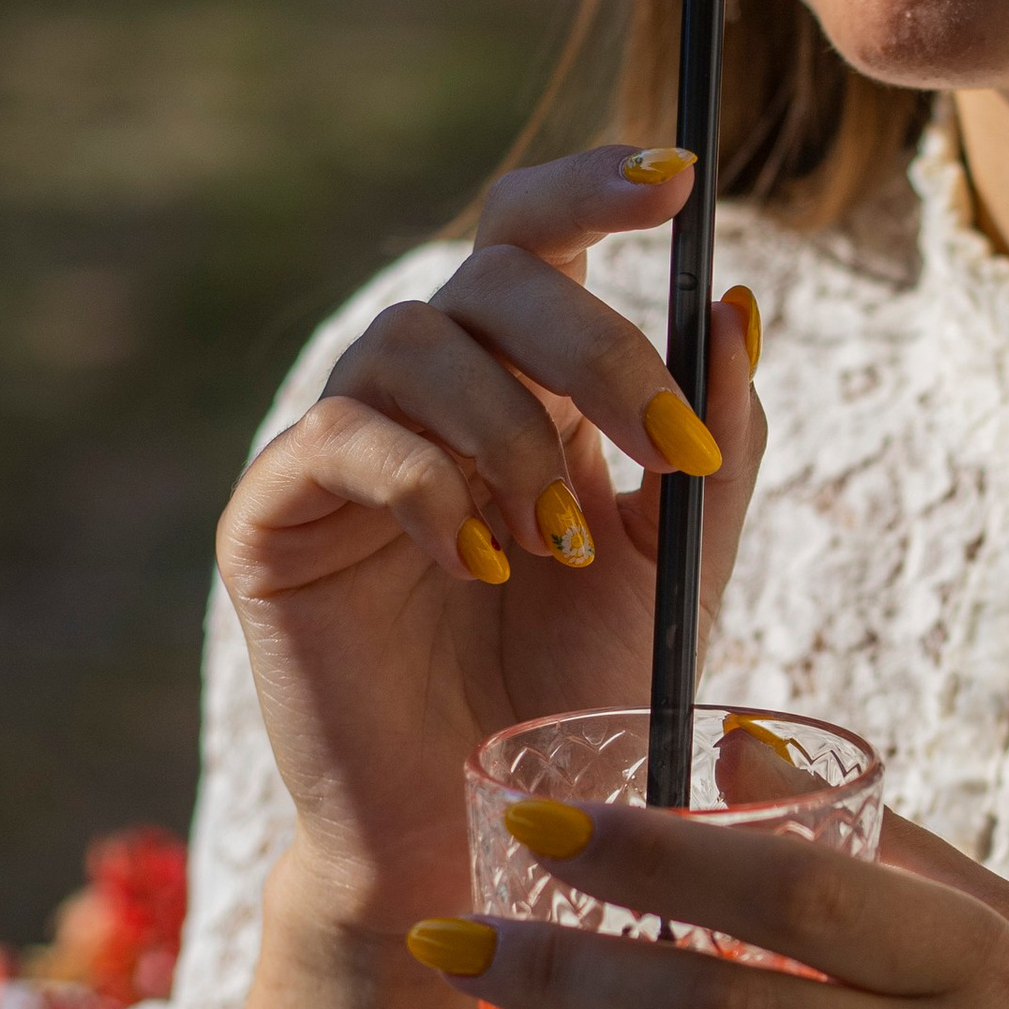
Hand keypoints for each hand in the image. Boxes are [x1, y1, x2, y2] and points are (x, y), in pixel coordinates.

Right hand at [218, 150, 763, 930]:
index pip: (540, 232)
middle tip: (667, 451)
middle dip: (596, 349)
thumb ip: (715, 437)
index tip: (681, 179)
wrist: (482, 830)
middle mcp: (428, 388)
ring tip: (558, 542)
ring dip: (514, 433)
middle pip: (495, 272)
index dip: (598, 185)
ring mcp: (342, 443)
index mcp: (521, 375)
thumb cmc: (579, 696)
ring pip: (417, 340)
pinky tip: (480, 561)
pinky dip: (430, 483)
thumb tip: (736, 300)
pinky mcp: (273, 515)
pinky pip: (342, 435)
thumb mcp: (679, 561)